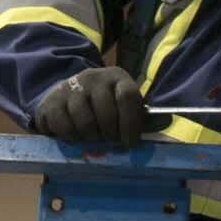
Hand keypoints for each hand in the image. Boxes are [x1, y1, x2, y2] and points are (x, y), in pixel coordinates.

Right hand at [30, 65, 147, 146]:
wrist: (67, 94)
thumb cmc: (104, 106)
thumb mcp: (126, 107)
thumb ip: (145, 117)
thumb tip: (168, 120)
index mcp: (118, 77)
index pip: (128, 97)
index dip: (131, 123)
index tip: (129, 142)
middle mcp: (94, 77)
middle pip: (106, 113)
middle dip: (110, 134)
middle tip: (109, 141)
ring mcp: (71, 86)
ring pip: (84, 121)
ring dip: (90, 137)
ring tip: (93, 138)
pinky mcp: (52, 99)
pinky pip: (63, 125)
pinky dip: (71, 136)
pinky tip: (75, 135)